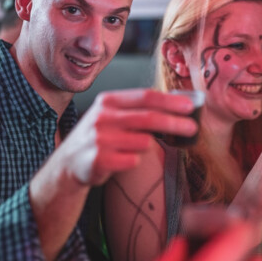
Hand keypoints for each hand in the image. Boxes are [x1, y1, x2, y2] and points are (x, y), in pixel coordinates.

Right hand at [29, 88, 197, 260]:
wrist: (68, 163)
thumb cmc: (99, 137)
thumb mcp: (113, 115)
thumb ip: (138, 110)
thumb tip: (175, 108)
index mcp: (108, 101)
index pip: (146, 97)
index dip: (170, 101)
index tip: (190, 107)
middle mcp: (102, 116)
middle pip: (148, 118)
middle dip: (175, 123)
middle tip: (193, 128)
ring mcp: (99, 138)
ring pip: (143, 142)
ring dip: (147, 146)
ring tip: (133, 147)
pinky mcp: (99, 159)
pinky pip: (132, 160)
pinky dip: (134, 160)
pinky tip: (121, 160)